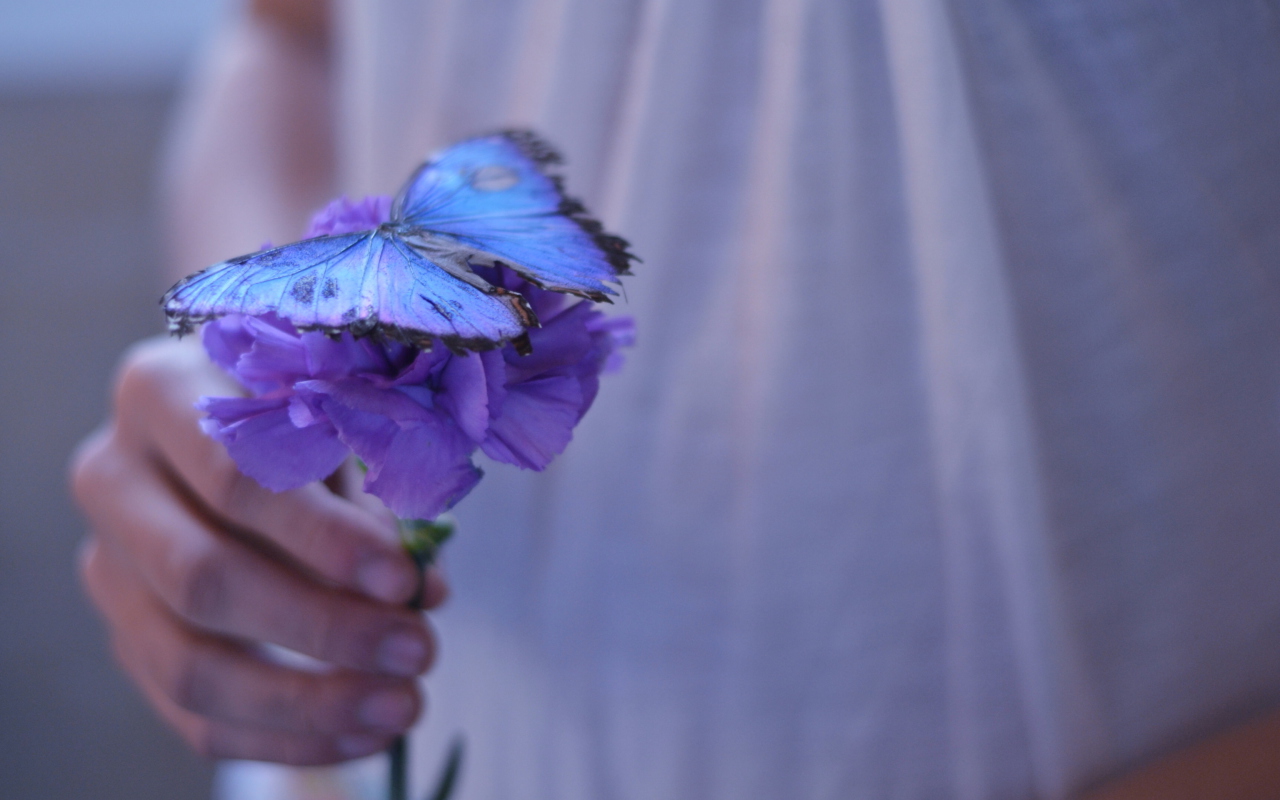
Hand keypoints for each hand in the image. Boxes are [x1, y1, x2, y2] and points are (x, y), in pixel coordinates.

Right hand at [70, 335, 446, 765]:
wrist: (232, 422)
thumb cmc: (303, 408)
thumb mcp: (340, 419)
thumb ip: (375, 493)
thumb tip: (422, 593)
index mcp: (161, 392)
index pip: (235, 478)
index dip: (322, 537)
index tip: (404, 578)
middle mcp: (113, 478)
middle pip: (202, 578)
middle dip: (322, 627)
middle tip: (418, 649)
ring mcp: (108, 566)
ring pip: (188, 663)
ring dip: (306, 701)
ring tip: (401, 704)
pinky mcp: (126, 635)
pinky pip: (192, 714)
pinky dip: (283, 736)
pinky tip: (361, 732)